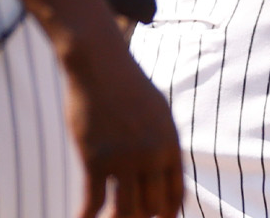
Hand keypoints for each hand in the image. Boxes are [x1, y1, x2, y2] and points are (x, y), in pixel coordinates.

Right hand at [62, 35, 183, 217]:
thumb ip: (162, 142)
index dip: (167, 214)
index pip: (176, 195)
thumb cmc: (128, 88)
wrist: (100, 66)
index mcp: (170, 145)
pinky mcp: (95, 159)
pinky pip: (93, 202)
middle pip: (152, 208)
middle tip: (126, 217)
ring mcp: (124, 158)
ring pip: (126, 211)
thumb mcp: (158, 114)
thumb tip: (163, 168)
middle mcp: (152, 155)